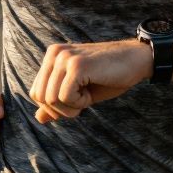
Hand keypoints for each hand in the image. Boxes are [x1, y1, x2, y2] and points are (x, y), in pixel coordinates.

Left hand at [29, 40, 149, 123]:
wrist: (137, 60)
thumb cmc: (110, 77)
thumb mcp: (80, 93)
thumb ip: (58, 102)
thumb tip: (38, 118)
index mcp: (52, 56)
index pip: (36, 92)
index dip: (54, 107)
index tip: (76, 100)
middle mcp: (54, 54)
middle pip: (40, 97)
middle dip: (61, 110)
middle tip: (82, 101)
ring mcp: (64, 58)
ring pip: (51, 99)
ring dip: (72, 107)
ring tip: (88, 94)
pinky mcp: (76, 66)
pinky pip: (65, 97)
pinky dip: (80, 103)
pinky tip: (92, 92)